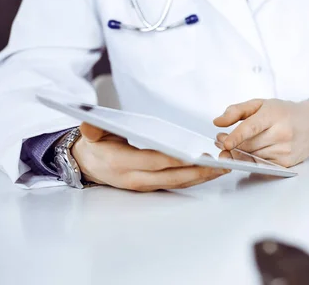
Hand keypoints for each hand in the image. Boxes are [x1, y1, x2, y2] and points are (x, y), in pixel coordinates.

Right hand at [72, 123, 228, 191]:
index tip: (194, 156)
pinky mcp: (151, 187)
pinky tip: (210, 171)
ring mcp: (144, 185)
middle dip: (197, 171)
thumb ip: (92, 128)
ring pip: (177, 182)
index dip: (174, 159)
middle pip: (171, 176)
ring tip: (222, 167)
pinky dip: (194, 178)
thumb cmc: (94, 146)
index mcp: (121, 163)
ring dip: (201, 177)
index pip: (153, 161)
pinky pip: (176, 183)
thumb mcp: (90, 134)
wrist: (87, 165)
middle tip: (219, 163)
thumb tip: (88, 122)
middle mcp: (135, 178)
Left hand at [213, 99, 308, 167]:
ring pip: (253, 157)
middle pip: (249, 145)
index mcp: (274, 115)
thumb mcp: (261, 104)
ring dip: (239, 154)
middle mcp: (282, 133)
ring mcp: (285, 150)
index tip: (224, 142)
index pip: (252, 127)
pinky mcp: (286, 163)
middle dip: (232, 145)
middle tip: (221, 140)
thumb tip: (218, 122)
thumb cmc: (285, 113)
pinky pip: (261, 166)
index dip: (236, 136)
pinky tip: (249, 153)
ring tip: (234, 145)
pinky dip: (251, 161)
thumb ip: (236, 110)